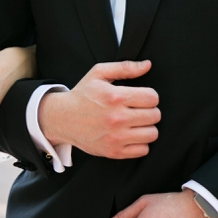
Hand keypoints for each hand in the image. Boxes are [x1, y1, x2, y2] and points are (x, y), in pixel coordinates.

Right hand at [38, 60, 158, 158]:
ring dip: (147, 127)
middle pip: (155, 116)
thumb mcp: (99, 74)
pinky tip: (131, 135)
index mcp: (115, 97)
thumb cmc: (82, 95)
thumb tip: (147, 65)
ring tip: (136, 123)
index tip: (141, 98)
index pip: (152, 98)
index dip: (149, 96)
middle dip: (149, 111)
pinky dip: (140, 143)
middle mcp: (116, 118)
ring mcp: (115, 137)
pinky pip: (143, 150)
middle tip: (138, 110)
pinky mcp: (114, 151)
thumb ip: (125, 67)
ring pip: (152, 134)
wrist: (63, 118)